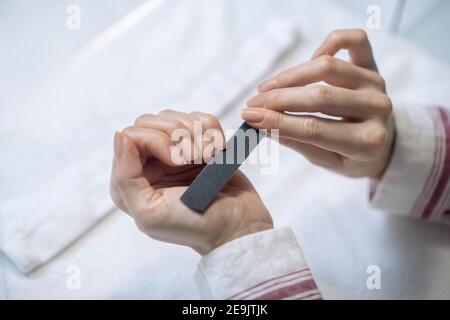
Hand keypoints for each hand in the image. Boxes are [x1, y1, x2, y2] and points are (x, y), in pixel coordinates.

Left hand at [110, 110, 272, 254]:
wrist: (237, 227)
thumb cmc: (194, 227)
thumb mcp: (149, 213)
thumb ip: (125, 177)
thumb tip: (121, 135)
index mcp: (131, 179)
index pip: (133, 135)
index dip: (159, 141)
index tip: (180, 162)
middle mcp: (149, 163)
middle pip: (152, 121)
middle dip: (180, 136)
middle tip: (197, 158)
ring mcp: (175, 152)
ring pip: (175, 118)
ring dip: (199, 136)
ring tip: (210, 159)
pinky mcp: (199, 145)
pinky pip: (200, 119)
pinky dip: (213, 133)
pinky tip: (217, 154)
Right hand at [241, 29, 394, 177]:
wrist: (385, 146)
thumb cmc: (351, 156)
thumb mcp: (325, 160)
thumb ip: (296, 141)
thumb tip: (260, 123)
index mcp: (367, 142)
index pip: (314, 128)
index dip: (277, 121)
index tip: (249, 117)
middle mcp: (377, 109)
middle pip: (319, 96)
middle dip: (278, 99)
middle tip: (253, 104)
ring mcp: (376, 83)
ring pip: (328, 67)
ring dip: (291, 76)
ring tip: (267, 88)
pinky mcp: (374, 65)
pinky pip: (354, 40)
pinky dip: (329, 43)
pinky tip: (309, 59)